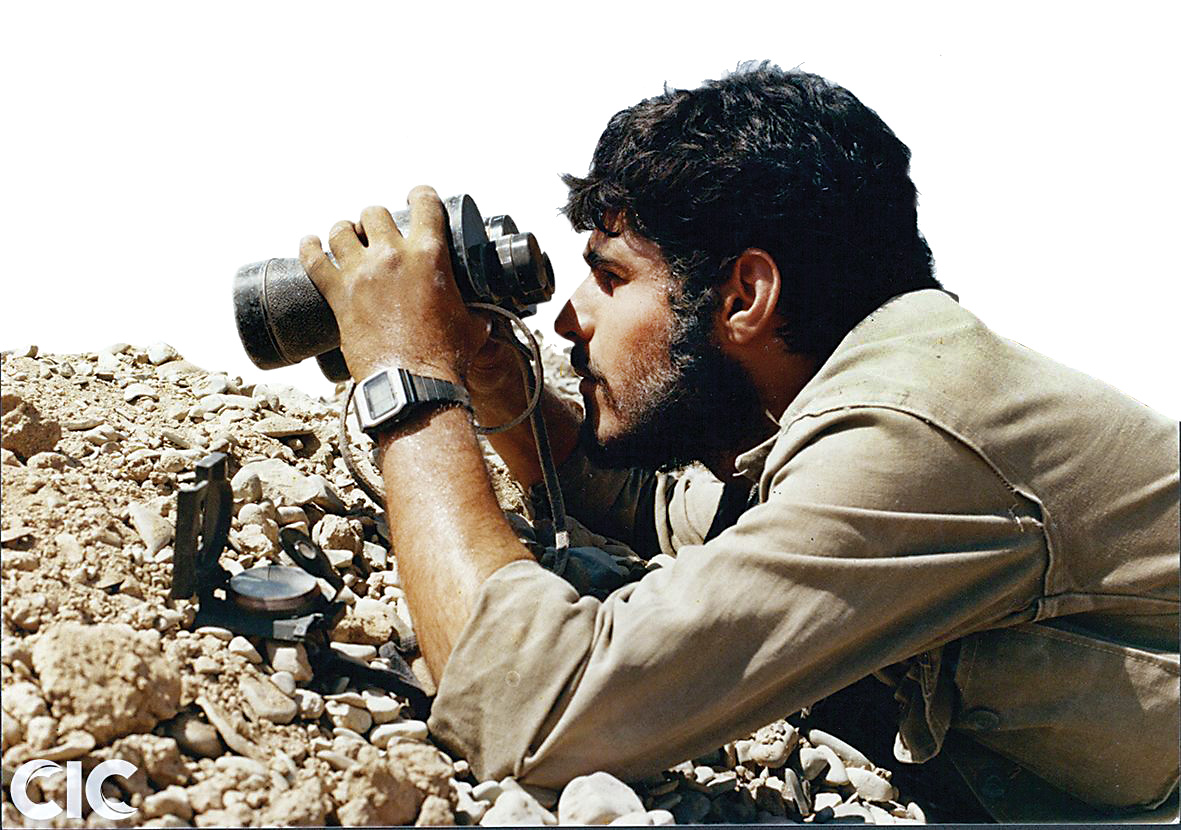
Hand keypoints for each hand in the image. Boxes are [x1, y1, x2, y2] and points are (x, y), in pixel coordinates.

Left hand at [299, 186, 485, 381]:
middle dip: (376, 219)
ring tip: (348, 237)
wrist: (414, 384)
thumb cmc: (443, 357)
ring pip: (341, 230)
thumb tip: (484, 316)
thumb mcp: (473, 325)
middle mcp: (392, 256)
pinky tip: (309, 243)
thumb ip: (477, 311)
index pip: (424, 203)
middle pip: (374, 213)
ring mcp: (361, 273)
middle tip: (378, 231)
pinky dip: (309, 248)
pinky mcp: (338, 295)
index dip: (419, 195)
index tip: (415, 198)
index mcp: (429, 255)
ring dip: (345, 230)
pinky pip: (313, 261)